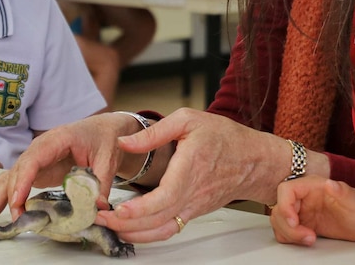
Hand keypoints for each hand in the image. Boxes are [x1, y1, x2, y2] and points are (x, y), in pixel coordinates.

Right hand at [0, 113, 142, 229]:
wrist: (104, 130)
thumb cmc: (105, 139)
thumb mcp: (107, 159)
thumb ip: (101, 181)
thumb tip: (97, 205)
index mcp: (57, 139)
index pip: (34, 159)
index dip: (23, 180)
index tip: (17, 201)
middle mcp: (41, 147)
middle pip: (17, 171)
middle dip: (5, 196)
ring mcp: (37, 157)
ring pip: (11, 177)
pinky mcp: (37, 168)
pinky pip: (15, 179)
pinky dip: (1, 192)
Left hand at [95, 107, 288, 242]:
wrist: (254, 159)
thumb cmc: (224, 137)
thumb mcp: (189, 120)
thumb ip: (155, 131)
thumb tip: (125, 142)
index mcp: (191, 167)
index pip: (165, 197)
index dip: (141, 208)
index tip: (120, 209)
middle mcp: (193, 193)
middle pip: (159, 218)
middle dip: (126, 223)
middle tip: (100, 217)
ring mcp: (194, 206)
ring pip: (163, 230)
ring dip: (135, 232)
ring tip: (109, 224)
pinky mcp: (194, 211)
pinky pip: (170, 229)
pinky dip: (149, 234)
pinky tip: (130, 229)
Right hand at [271, 177, 354, 245]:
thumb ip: (342, 190)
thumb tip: (330, 183)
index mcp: (311, 185)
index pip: (286, 190)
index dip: (285, 206)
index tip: (294, 221)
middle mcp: (303, 197)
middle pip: (279, 208)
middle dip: (289, 226)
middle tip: (308, 236)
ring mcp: (301, 211)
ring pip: (279, 221)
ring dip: (289, 233)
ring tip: (310, 239)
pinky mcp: (302, 224)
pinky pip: (284, 230)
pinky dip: (290, 238)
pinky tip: (306, 240)